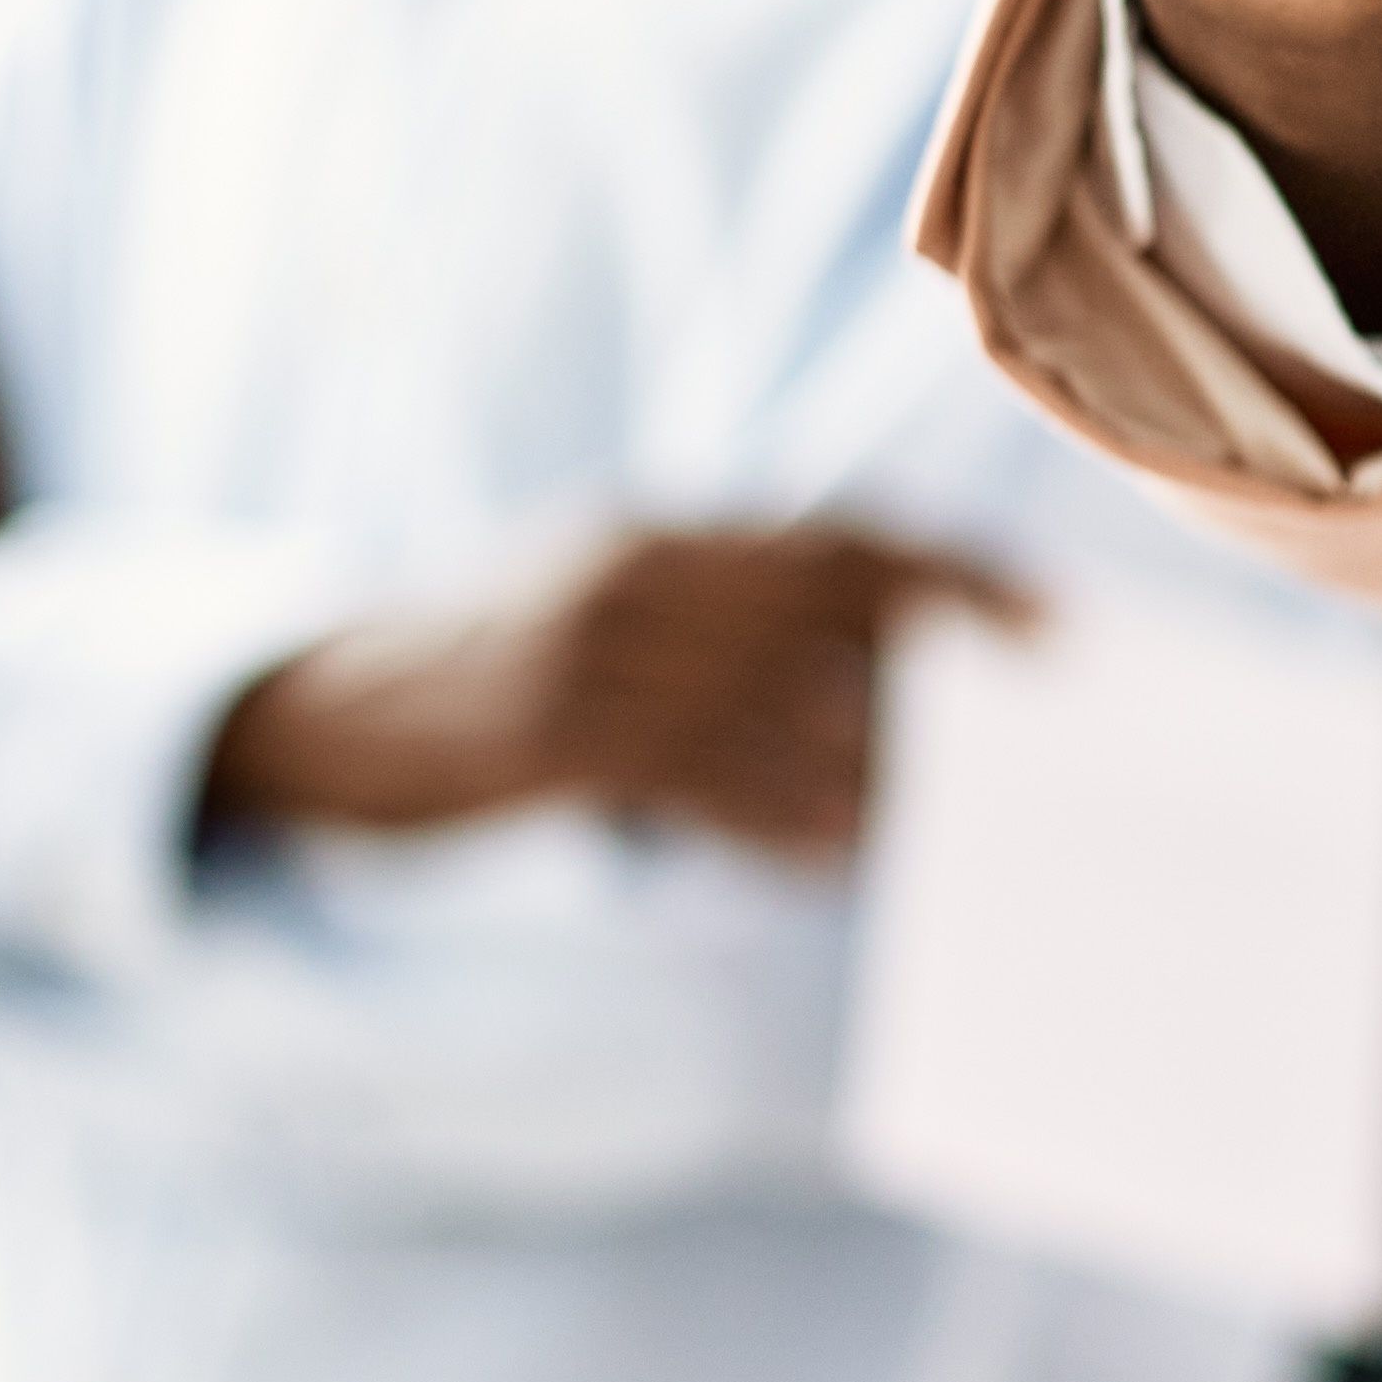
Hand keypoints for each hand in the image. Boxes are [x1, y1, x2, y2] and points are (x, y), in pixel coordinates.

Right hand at [196, 523, 1025, 863]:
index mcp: (663, 533)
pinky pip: (693, 771)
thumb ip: (728, 629)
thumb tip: (883, 693)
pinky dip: (774, 811)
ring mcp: (586, 644)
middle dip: (938, 660)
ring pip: (769, 695)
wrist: (329, 713)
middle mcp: (635, 568)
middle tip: (1030, 727)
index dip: (955, 569)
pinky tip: (836, 849)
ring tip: (945, 814)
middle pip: (824, 602)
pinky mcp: (546, 731)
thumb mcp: (611, 615)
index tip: (1053, 616)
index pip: (840, 533)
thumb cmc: (498, 681)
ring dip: (869, 758)